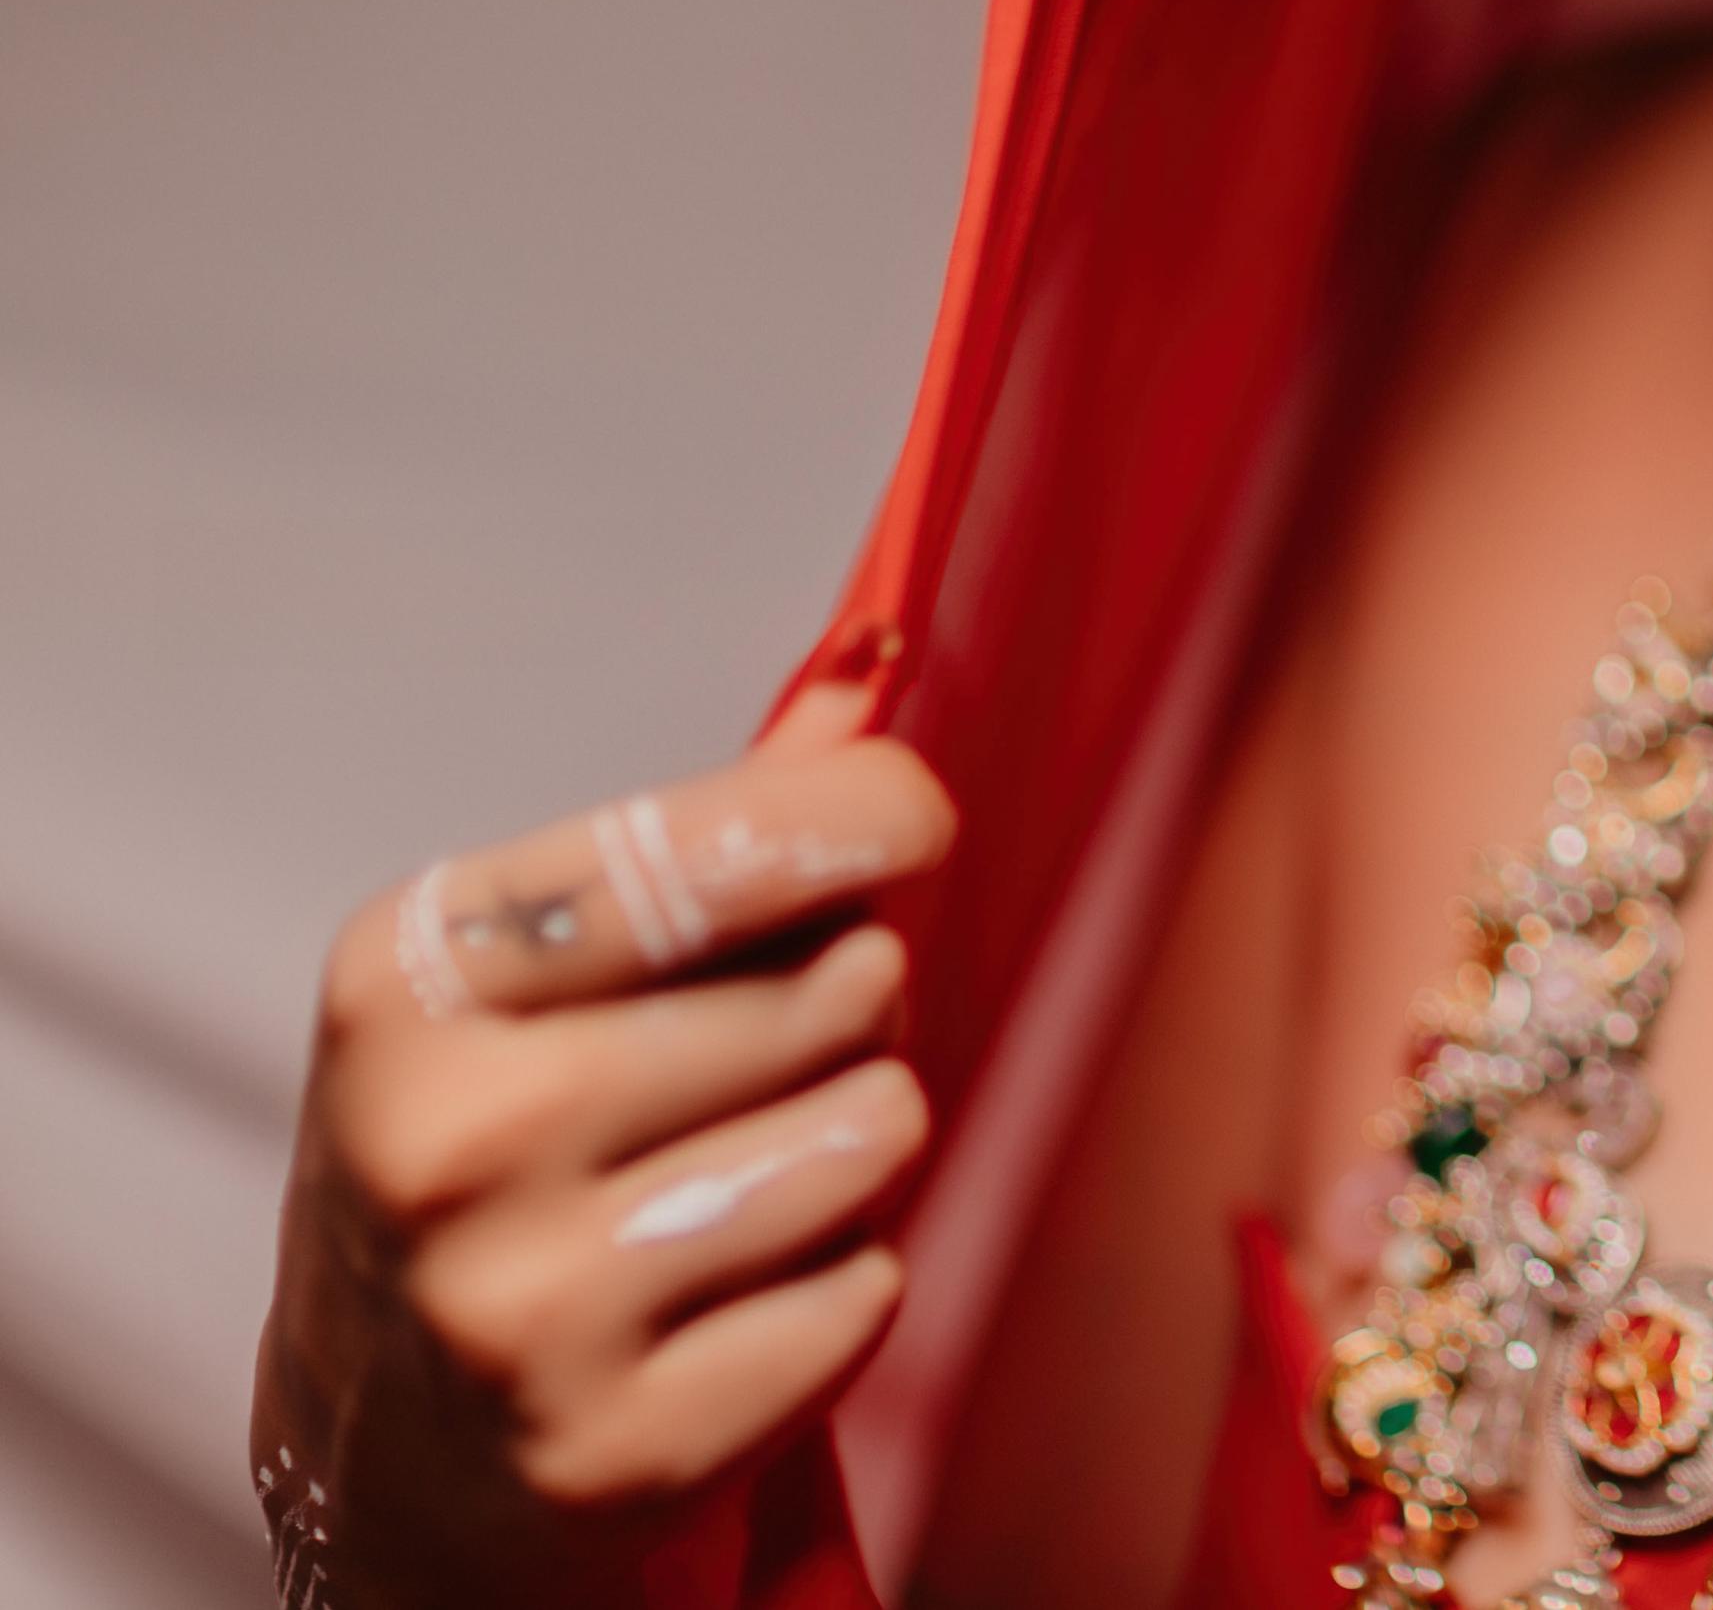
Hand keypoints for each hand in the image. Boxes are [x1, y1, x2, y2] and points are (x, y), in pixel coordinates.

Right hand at [253, 680, 955, 1605]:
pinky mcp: (612, 1449)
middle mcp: (444, 1144)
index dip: (858, 817)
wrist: (383, 1457)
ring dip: (854, 1154)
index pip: (700, 851)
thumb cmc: (493, 1162)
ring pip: (871, 1139)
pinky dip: (838, 1291)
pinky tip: (730, 1307)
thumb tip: (876, 669)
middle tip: (774, 1060)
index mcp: (412, 986)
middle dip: (852, 1015)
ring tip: (745, 1184)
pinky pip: (866, 1294)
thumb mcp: (540, 981)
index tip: (916, 817)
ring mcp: (518, 1312)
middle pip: (833, 997)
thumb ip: (716, 828)